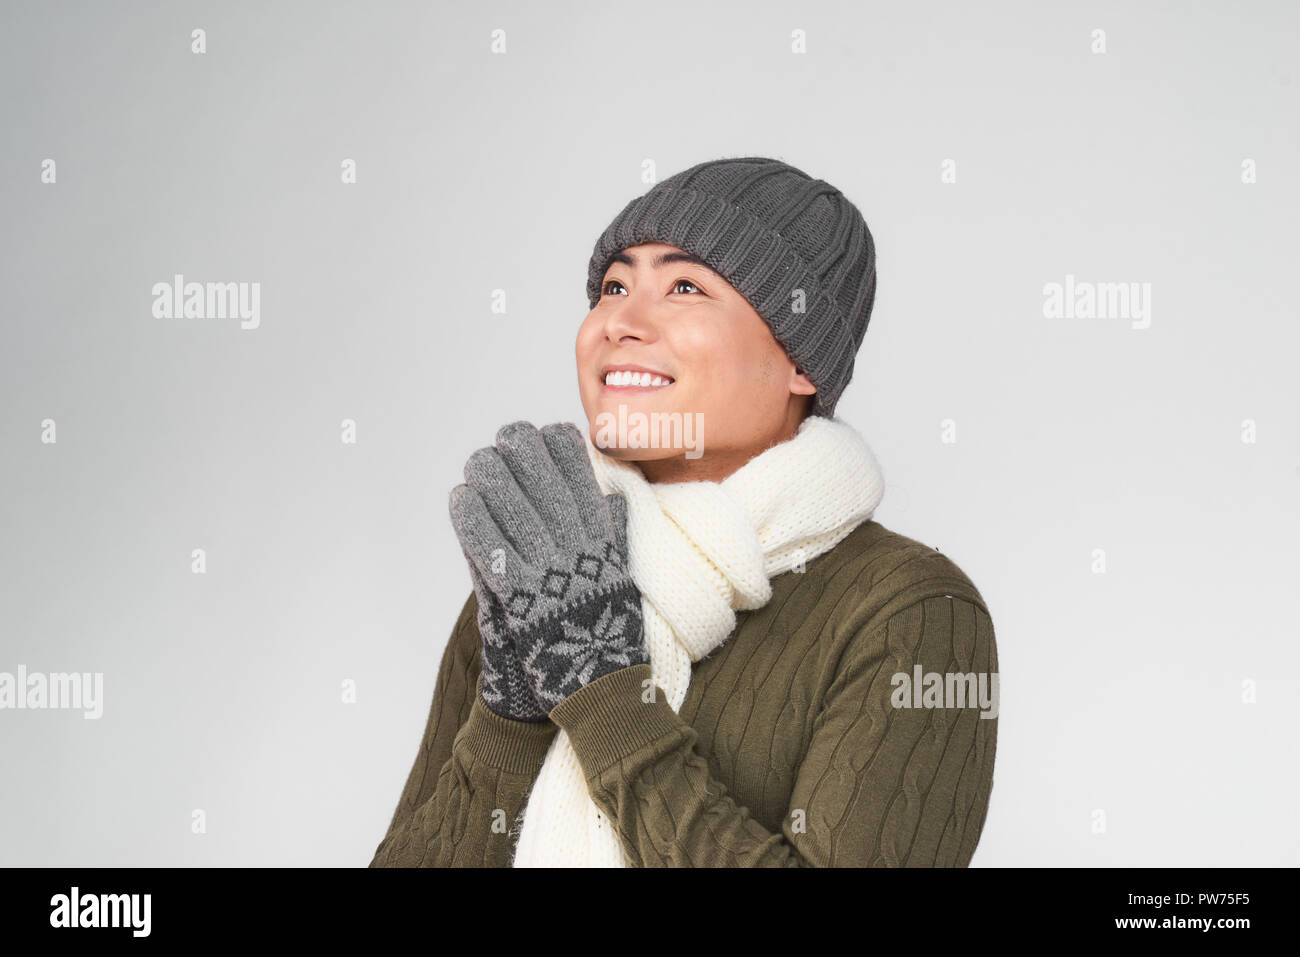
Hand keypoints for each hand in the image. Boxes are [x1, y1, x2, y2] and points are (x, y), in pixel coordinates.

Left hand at [449, 421, 646, 713]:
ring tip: (476, 465)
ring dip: (491, 478)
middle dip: (520, 453)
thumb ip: (613, 534)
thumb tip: (613, 496)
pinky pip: (492, 548)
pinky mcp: (522, 597)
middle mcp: (578, 547)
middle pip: (544, 480)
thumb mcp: (621, 575)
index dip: (558, 446)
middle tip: (501, 443)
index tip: (541, 435)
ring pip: (515, 506)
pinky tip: (461, 500)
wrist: (604, 690)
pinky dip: (473, 521)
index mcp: (602, 540)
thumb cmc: (610, 636)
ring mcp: (550, 570)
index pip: (583, 478)